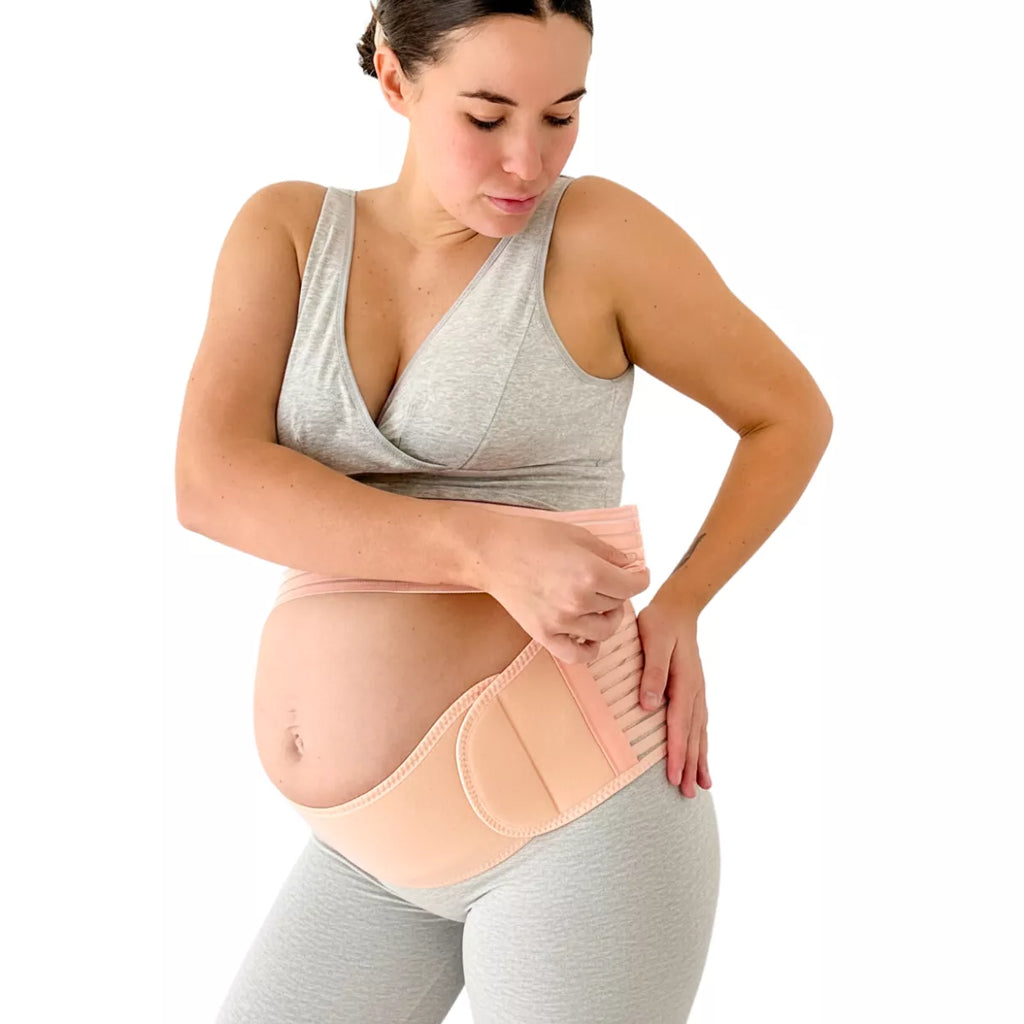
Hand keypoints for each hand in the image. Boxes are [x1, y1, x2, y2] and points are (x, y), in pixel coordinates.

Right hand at [469, 508, 650, 663]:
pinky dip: (589, 649)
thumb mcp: (578, 535)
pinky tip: (588, 634)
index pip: (634, 585)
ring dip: (608, 618)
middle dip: (618, 592)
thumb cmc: (532, 538)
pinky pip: (578, 655)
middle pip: (618, 605)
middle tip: (608, 582)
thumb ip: (610, 553)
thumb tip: (632, 566)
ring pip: (604, 630)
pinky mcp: (544, 635)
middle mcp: (579, 600)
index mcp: (591, 572)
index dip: (641, 577)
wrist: (492, 553)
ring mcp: (561, 621)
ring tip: (598, 605)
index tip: (638, 574)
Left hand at [636, 600, 711, 797]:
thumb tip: (649, 705)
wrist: (678, 607)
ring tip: (701, 786)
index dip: (677, 753)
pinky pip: (700, 722)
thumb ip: (652, 673)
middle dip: (690, 765)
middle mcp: (695, 691)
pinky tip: (701, 757)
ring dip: (699, 759)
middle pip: (693, 734)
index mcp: (684, 682)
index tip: (674, 777)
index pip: (679, 724)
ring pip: (699, 731)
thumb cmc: (660, 623)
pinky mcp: (694, 690)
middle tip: (688, 793)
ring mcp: (697, 691)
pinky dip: (701, 743)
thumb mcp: (654, 642)